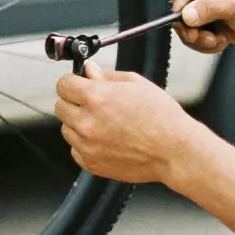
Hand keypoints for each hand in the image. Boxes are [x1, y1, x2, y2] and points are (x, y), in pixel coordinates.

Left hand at [54, 61, 199, 184]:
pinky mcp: (92, 164)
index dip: (72, 81)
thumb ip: (106, 75)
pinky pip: (75, 150)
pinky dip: (85, 144)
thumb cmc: (161, 116)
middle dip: (73, 101)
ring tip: (104, 123)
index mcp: (96, 98)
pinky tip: (105, 139)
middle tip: (92, 102)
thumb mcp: (135, 83)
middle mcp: (87, 122)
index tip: (78, 83)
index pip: (63, 84)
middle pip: (60, 106)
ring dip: (78, 123)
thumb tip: (89, 70)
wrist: (174, 150)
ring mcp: (88, 145)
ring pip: (66, 129)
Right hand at [172, 0, 234, 53]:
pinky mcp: (207, 21)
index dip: (179, 7)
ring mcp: (204, 5)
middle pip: (180, 10)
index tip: (183, 23)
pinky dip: (206, 43)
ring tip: (218, 41)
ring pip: (186, 26)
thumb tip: (185, 16)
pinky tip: (222, 41)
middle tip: (203, 39)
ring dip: (200, 39)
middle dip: (192, 29)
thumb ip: (208, 9)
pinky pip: (195, 36)